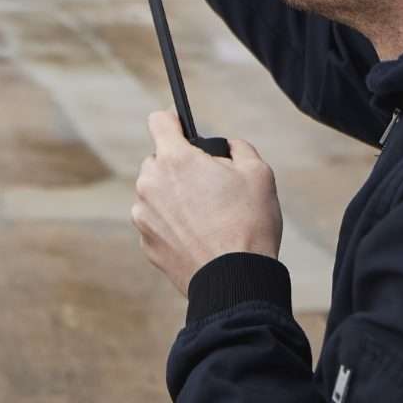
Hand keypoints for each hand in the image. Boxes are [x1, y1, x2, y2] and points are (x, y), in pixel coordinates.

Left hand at [132, 111, 281, 295]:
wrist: (236, 281)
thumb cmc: (249, 224)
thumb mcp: (258, 172)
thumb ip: (238, 148)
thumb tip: (227, 147)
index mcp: (174, 160)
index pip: (159, 121)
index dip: (174, 121)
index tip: (183, 127)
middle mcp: (150, 184)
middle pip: (158, 160)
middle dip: (179, 166)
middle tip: (209, 184)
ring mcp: (144, 216)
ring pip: (156, 193)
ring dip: (174, 196)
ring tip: (207, 216)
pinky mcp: (147, 244)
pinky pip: (157, 222)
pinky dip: (172, 224)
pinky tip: (198, 237)